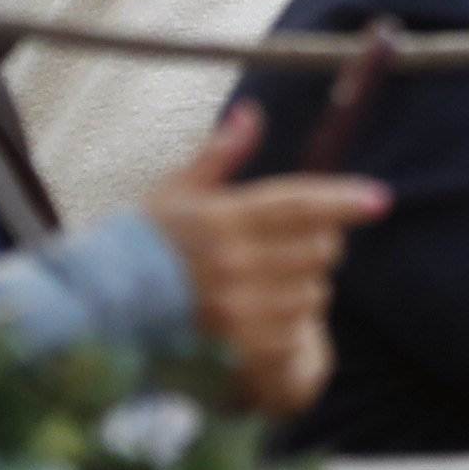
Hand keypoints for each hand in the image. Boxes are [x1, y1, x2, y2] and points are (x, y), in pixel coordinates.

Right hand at [143, 103, 389, 414]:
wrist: (88, 319)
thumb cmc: (136, 249)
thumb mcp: (173, 194)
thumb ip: (220, 156)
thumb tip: (252, 114)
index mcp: (221, 220)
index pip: (300, 204)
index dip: (344, 201)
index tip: (379, 200)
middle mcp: (232, 266)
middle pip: (319, 250)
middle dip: (321, 244)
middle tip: (297, 245)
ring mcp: (234, 314)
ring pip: (312, 294)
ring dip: (305, 287)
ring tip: (270, 284)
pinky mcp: (234, 355)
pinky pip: (294, 337)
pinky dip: (291, 328)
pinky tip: (264, 320)